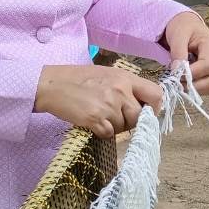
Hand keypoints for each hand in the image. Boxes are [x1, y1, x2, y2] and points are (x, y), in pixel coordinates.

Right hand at [35, 65, 162, 138]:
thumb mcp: (107, 74)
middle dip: (131, 121)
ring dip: (114, 127)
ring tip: (100, 116)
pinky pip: (109, 133)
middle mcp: (121, 90)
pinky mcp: (96, 118)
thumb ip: (126, 87)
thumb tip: (142, 106)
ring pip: (124, 127)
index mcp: (126, 77)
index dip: (154, 107)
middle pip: (140, 116)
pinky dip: (102, 132)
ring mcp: (109, 105)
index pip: (156, 94)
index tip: (146, 113)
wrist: (52, 84)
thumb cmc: (78, 79)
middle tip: (115, 118)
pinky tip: (92, 122)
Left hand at [163, 11, 208, 96]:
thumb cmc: (183, 27)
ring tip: (179, 81)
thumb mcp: (178, 34)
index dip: (191, 73)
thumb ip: (178, 52)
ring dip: (194, 89)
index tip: (176, 74)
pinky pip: (206, 87)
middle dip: (194, 86)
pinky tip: (184, 80)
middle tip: (176, 83)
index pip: (207, 66)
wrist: (186, 24)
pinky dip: (194, 88)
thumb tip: (177, 71)